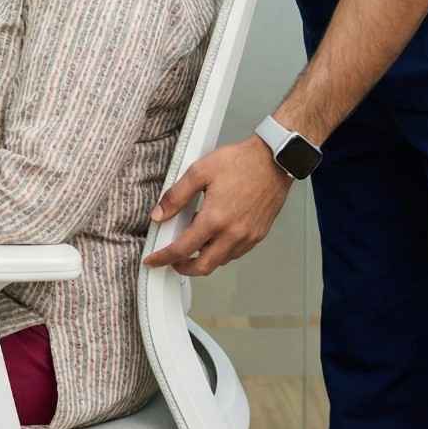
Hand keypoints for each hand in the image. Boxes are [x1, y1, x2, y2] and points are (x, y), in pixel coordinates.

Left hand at [142, 137, 291, 276]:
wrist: (273, 160)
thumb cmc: (241, 162)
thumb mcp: (200, 171)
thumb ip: (176, 196)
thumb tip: (159, 214)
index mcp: (215, 219)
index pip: (182, 249)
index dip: (163, 257)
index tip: (154, 260)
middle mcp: (232, 233)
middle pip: (203, 266)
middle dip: (184, 268)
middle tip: (173, 260)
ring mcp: (248, 237)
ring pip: (221, 261)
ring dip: (204, 259)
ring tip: (194, 242)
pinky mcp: (259, 235)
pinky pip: (236, 253)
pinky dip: (222, 252)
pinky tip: (216, 237)